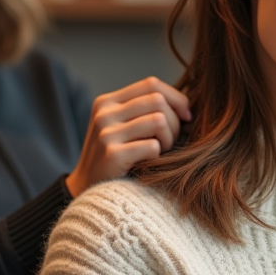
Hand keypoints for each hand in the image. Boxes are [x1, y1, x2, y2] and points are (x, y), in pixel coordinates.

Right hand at [66, 77, 191, 196]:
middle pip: (158, 100)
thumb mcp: (122, 126)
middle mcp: (104, 113)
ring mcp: (106, 133)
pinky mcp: (112, 154)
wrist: (88, 190)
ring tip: (161, 152)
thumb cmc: (116, 157)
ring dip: (169, 139)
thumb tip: (187, 104)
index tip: (186, 117)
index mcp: (107, 102)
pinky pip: (153, 146)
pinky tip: (149, 163)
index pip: (151, 84)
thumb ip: (144, 110)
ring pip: (159, 120)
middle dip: (174, 121)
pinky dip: (158, 155)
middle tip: (171, 141)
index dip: (176, 98)